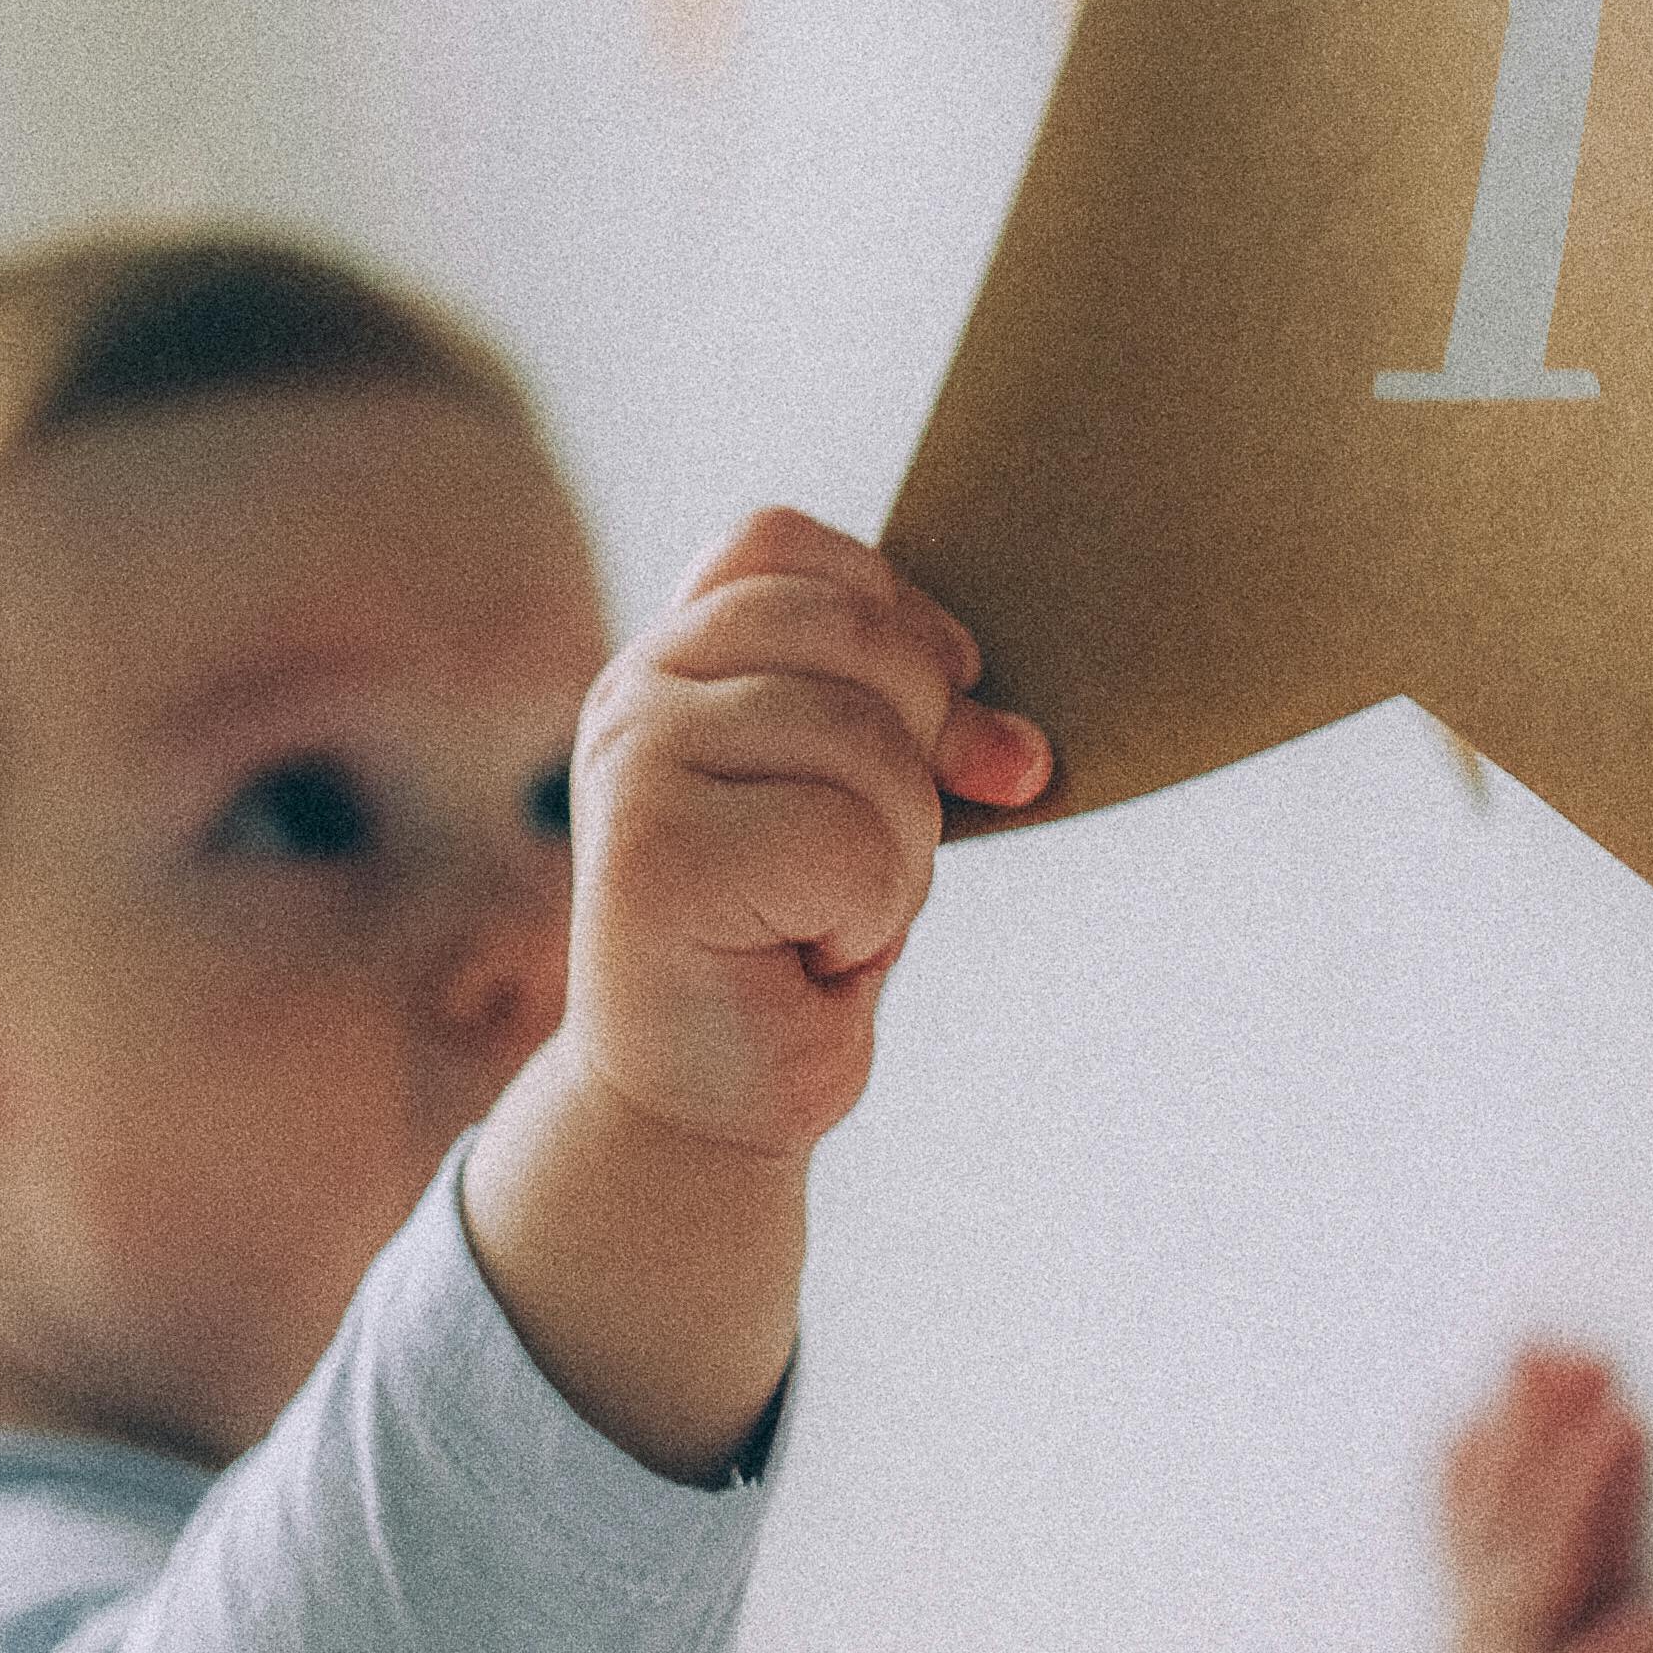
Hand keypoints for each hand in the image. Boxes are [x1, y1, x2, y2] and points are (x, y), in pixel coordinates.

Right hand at [463, 510, 1046, 1478]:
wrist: (704, 1109)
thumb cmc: (786, 941)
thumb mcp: (858, 800)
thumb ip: (908, 727)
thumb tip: (1021, 748)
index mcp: (669, 662)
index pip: (776, 544)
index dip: (887, 607)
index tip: (950, 693)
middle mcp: (631, 695)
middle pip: (850, 634)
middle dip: (919, 748)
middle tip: (871, 856)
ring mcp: (631, 768)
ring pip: (862, 742)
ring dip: (895, 853)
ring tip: (826, 915)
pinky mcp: (652, 856)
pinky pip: (847, 841)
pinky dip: (868, 914)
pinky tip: (807, 955)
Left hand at [1432, 1346, 1652, 1652]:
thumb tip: (1651, 1629)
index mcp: (1534, 1632)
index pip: (1572, 1539)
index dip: (1600, 1480)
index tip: (1627, 1416)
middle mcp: (1496, 1595)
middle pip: (1527, 1490)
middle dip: (1557, 1419)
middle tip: (1582, 1348)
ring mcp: (1471, 1591)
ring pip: (1491, 1486)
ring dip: (1515, 1419)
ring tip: (1532, 1355)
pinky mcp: (1459, 1601)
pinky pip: (1454, 1513)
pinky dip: (1461, 1462)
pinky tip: (1467, 1421)